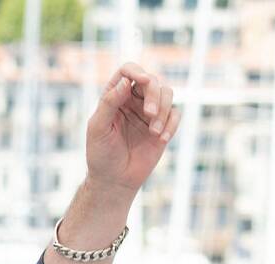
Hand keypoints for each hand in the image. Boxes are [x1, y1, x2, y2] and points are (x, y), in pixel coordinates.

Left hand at [85, 63, 180, 196]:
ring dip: (164, 109)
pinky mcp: (163, 125)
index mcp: (115, 97)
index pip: (127, 71)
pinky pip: (176, 113)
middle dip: (154, 94)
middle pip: (152, 80)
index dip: (136, 71)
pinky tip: (161, 139)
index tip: (143, 81)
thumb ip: (109, 103)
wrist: (114, 180)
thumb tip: (125, 81)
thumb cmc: (101, 154)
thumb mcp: (98, 128)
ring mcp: (149, 112)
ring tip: (153, 132)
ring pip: (168, 93)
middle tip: (150, 114)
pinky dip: (172, 124)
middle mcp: (133, 100)